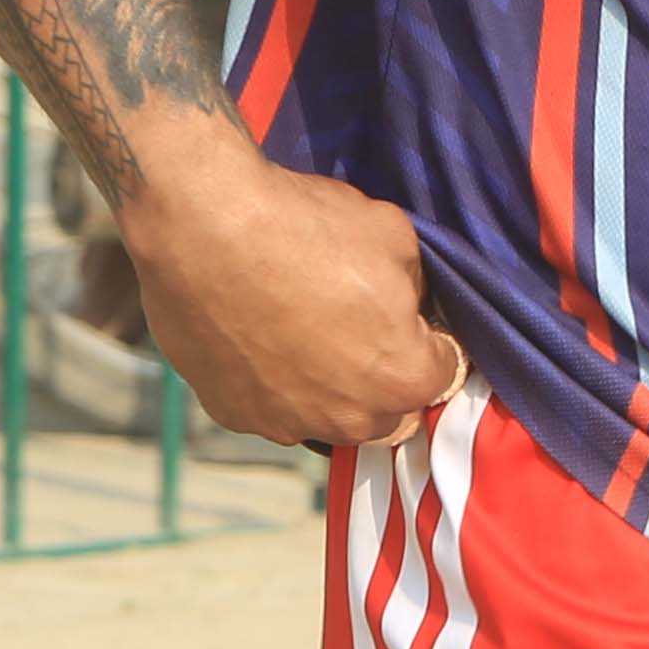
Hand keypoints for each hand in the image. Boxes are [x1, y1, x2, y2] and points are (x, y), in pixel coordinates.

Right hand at [118, 155, 465, 449]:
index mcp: (401, 377)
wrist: (203, 226)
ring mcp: (287, 422)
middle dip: (387, 377)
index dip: (435, 341)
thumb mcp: (394, 235)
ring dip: (330, 388)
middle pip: (390, 412)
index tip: (417, 320)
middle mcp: (349, 417)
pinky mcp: (234, 413)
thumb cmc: (303, 226)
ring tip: (306, 331)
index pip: (445, 373)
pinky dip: (274, 383)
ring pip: (328, 418)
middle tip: (364, 328)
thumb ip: (415, 286)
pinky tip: (260, 335)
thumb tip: (406, 303)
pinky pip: (271, 408)